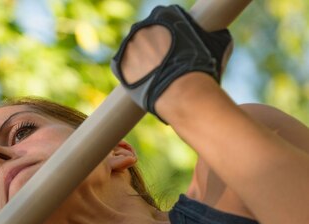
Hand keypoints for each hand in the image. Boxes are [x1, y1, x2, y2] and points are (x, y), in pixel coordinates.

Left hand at [111, 5, 232, 121]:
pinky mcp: (119, 65)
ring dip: (142, 60)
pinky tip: (143, 81)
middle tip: (166, 62)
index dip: (170, 34)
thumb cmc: (203, 68)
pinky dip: (130, 73)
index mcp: (164, 14)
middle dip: (154, 47)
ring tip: (156, 75)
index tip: (175, 46)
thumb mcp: (218, 44)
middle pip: (146, 35)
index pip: (164, 18)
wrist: (182, 92)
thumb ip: (215, 34)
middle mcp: (143, 26)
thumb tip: (221, 35)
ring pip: (134, 51)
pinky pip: (122, 67)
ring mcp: (128, 45)